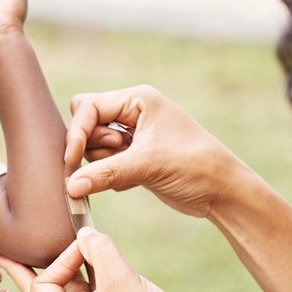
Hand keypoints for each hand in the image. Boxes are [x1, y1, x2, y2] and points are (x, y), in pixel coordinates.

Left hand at [0, 227, 197, 291]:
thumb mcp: (120, 276)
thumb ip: (97, 247)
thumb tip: (84, 235)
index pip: (42, 283)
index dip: (62, 260)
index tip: (87, 248)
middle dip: (25, 273)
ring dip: (68, 276)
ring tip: (68, 257)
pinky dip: (86, 287)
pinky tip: (98, 273)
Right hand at [65, 85, 243, 217]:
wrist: (221, 191)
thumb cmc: (194, 166)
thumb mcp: (147, 166)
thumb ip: (105, 173)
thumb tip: (70, 186)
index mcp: (138, 100)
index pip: (88, 107)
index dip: (77, 133)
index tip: (72, 160)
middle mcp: (133, 112)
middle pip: (86, 122)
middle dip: (90, 145)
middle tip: (115, 157)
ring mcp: (133, 135)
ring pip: (93, 146)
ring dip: (103, 163)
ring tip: (132, 171)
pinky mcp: (133, 158)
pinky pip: (104, 164)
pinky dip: (111, 175)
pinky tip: (136, 181)